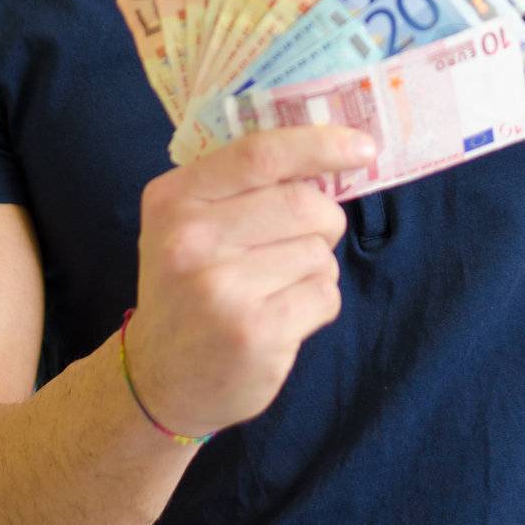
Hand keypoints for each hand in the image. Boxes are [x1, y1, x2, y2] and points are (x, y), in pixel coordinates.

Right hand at [127, 124, 374, 437]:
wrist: (160, 380)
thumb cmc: (189, 286)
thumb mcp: (188, 222)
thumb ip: (241, 183)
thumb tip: (331, 149)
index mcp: (174, 198)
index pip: (259, 154)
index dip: (319, 144)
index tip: (364, 146)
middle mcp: (190, 240)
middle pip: (303, 204)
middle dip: (323, 220)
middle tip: (303, 242)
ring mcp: (221, 290)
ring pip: (319, 252)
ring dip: (316, 268)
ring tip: (276, 288)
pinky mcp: (255, 335)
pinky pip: (325, 295)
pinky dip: (318, 303)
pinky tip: (282, 318)